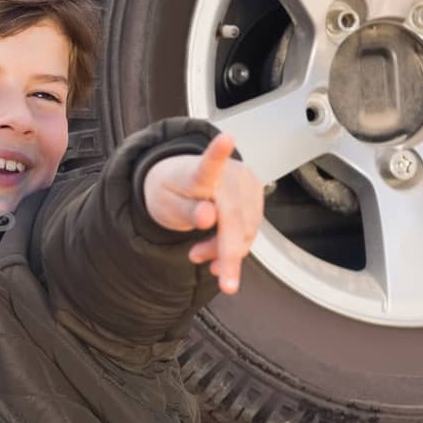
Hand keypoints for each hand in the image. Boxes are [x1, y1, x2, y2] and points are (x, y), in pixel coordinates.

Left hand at [142, 132, 263, 294]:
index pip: (208, 163)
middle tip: (226, 282)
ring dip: (226, 250)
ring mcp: (245, 182)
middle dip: (231, 252)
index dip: (217, 154)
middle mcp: (227, 174)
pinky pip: (250, 229)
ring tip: (198, 253)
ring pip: (246, 228)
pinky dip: (234, 246)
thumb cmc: (172, 191)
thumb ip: (186, 210)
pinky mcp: (255, 193)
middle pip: (235, 217)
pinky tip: (215, 252)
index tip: (225, 140)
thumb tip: (207, 216)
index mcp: (198, 172)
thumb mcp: (167, 204)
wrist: (179, 178)